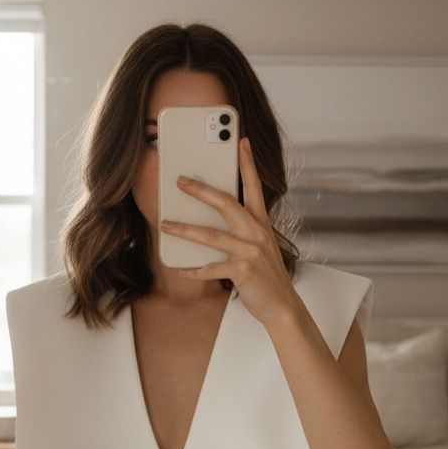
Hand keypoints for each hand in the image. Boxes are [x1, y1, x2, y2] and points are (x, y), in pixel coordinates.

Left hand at [159, 136, 300, 327]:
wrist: (282, 306)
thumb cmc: (268, 275)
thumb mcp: (260, 246)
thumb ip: (243, 230)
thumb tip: (212, 220)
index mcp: (262, 223)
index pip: (254, 187)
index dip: (247, 163)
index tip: (241, 142)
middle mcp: (257, 233)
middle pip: (226, 204)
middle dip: (201, 190)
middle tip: (180, 181)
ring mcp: (250, 252)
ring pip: (211, 235)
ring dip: (184, 230)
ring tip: (165, 225)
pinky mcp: (242, 271)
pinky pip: (210, 268)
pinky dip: (192, 269)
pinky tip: (179, 268)